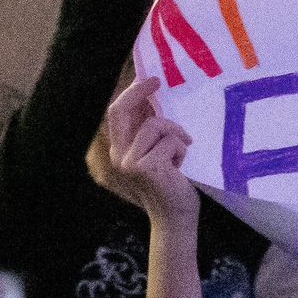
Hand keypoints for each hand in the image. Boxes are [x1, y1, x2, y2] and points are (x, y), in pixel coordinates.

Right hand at [98, 75, 199, 226]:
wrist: (176, 218)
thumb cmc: (171, 185)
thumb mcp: (156, 154)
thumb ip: (149, 131)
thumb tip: (150, 97)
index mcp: (120, 151)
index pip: (115, 114)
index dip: (129, 93)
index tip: (148, 79)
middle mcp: (120, 156)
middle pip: (121, 111)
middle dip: (139, 91)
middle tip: (157, 82)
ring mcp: (131, 162)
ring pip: (155, 125)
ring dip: (176, 134)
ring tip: (181, 152)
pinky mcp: (147, 167)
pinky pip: (170, 140)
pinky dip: (182, 149)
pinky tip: (181, 167)